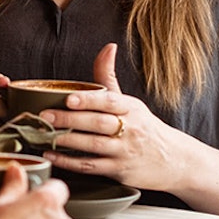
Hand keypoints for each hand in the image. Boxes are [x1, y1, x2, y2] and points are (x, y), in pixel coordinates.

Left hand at [40, 43, 198, 191]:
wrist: (174, 160)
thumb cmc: (145, 128)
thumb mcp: (131, 102)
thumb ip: (110, 78)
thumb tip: (107, 47)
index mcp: (131, 109)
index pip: (109, 101)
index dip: (88, 100)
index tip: (68, 98)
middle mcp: (130, 130)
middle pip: (98, 124)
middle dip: (70, 119)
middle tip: (45, 115)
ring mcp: (124, 152)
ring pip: (93, 146)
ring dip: (67, 141)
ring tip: (44, 134)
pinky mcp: (119, 172)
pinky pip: (91, 166)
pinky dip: (69, 162)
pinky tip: (52, 155)